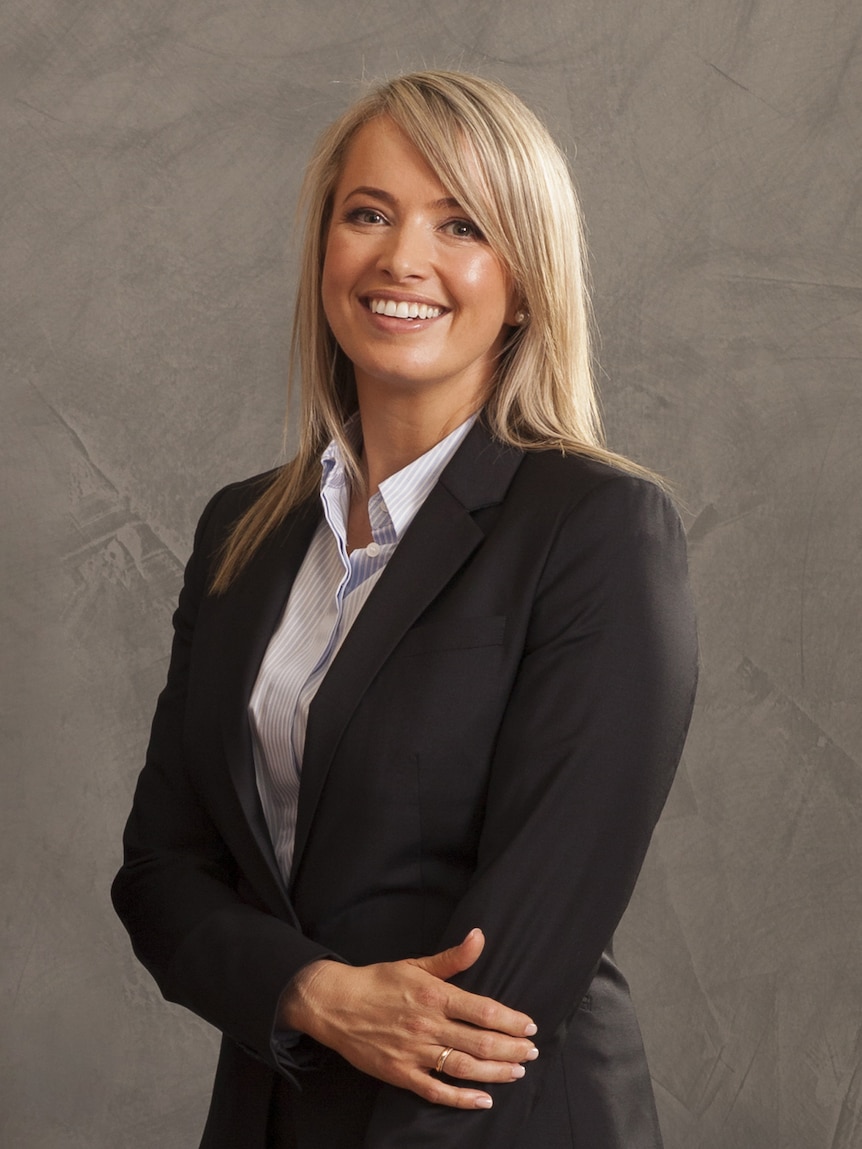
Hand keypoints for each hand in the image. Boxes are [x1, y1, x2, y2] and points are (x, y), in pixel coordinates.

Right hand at [280, 928, 538, 1108]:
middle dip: (511, 1049)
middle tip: (532, 1052)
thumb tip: (480, 936)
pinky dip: (462, 1099)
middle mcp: (427, 1024)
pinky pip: (436, 1090)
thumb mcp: (416, 964)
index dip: (511, 1020)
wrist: (335, 1004)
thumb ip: (453, 958)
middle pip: (479, 1042)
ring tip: (517, 1072)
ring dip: (495, 1073)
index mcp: (433, 995)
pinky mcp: (400, 1073)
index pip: (482, 1010)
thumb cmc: (379, 981)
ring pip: (464, 1067)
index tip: (530, 1026)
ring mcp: (414, 1052)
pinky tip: (483, 1100)